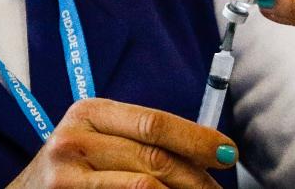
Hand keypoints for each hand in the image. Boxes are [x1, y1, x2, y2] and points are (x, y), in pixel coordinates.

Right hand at [8, 98, 237, 187]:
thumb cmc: (75, 170)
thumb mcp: (98, 140)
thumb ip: (141, 138)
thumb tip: (209, 150)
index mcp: (89, 112)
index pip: (154, 123)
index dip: (197, 138)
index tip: (228, 152)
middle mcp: (74, 139)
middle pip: (154, 159)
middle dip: (197, 178)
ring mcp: (67, 176)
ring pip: (145, 188)